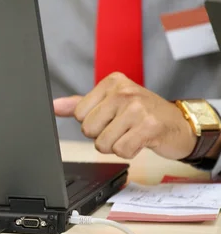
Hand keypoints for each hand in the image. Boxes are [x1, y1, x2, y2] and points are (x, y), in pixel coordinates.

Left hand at [53, 72, 195, 159]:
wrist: (179, 125)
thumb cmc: (143, 114)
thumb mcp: (110, 103)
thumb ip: (80, 105)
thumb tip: (54, 106)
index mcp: (111, 82)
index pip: (78, 114)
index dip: (93, 123)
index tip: (111, 118)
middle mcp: (124, 91)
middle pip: (88, 130)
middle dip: (103, 136)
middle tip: (122, 128)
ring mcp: (137, 108)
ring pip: (103, 143)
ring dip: (116, 146)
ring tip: (131, 134)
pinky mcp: (150, 126)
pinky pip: (121, 150)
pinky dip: (129, 152)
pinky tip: (139, 141)